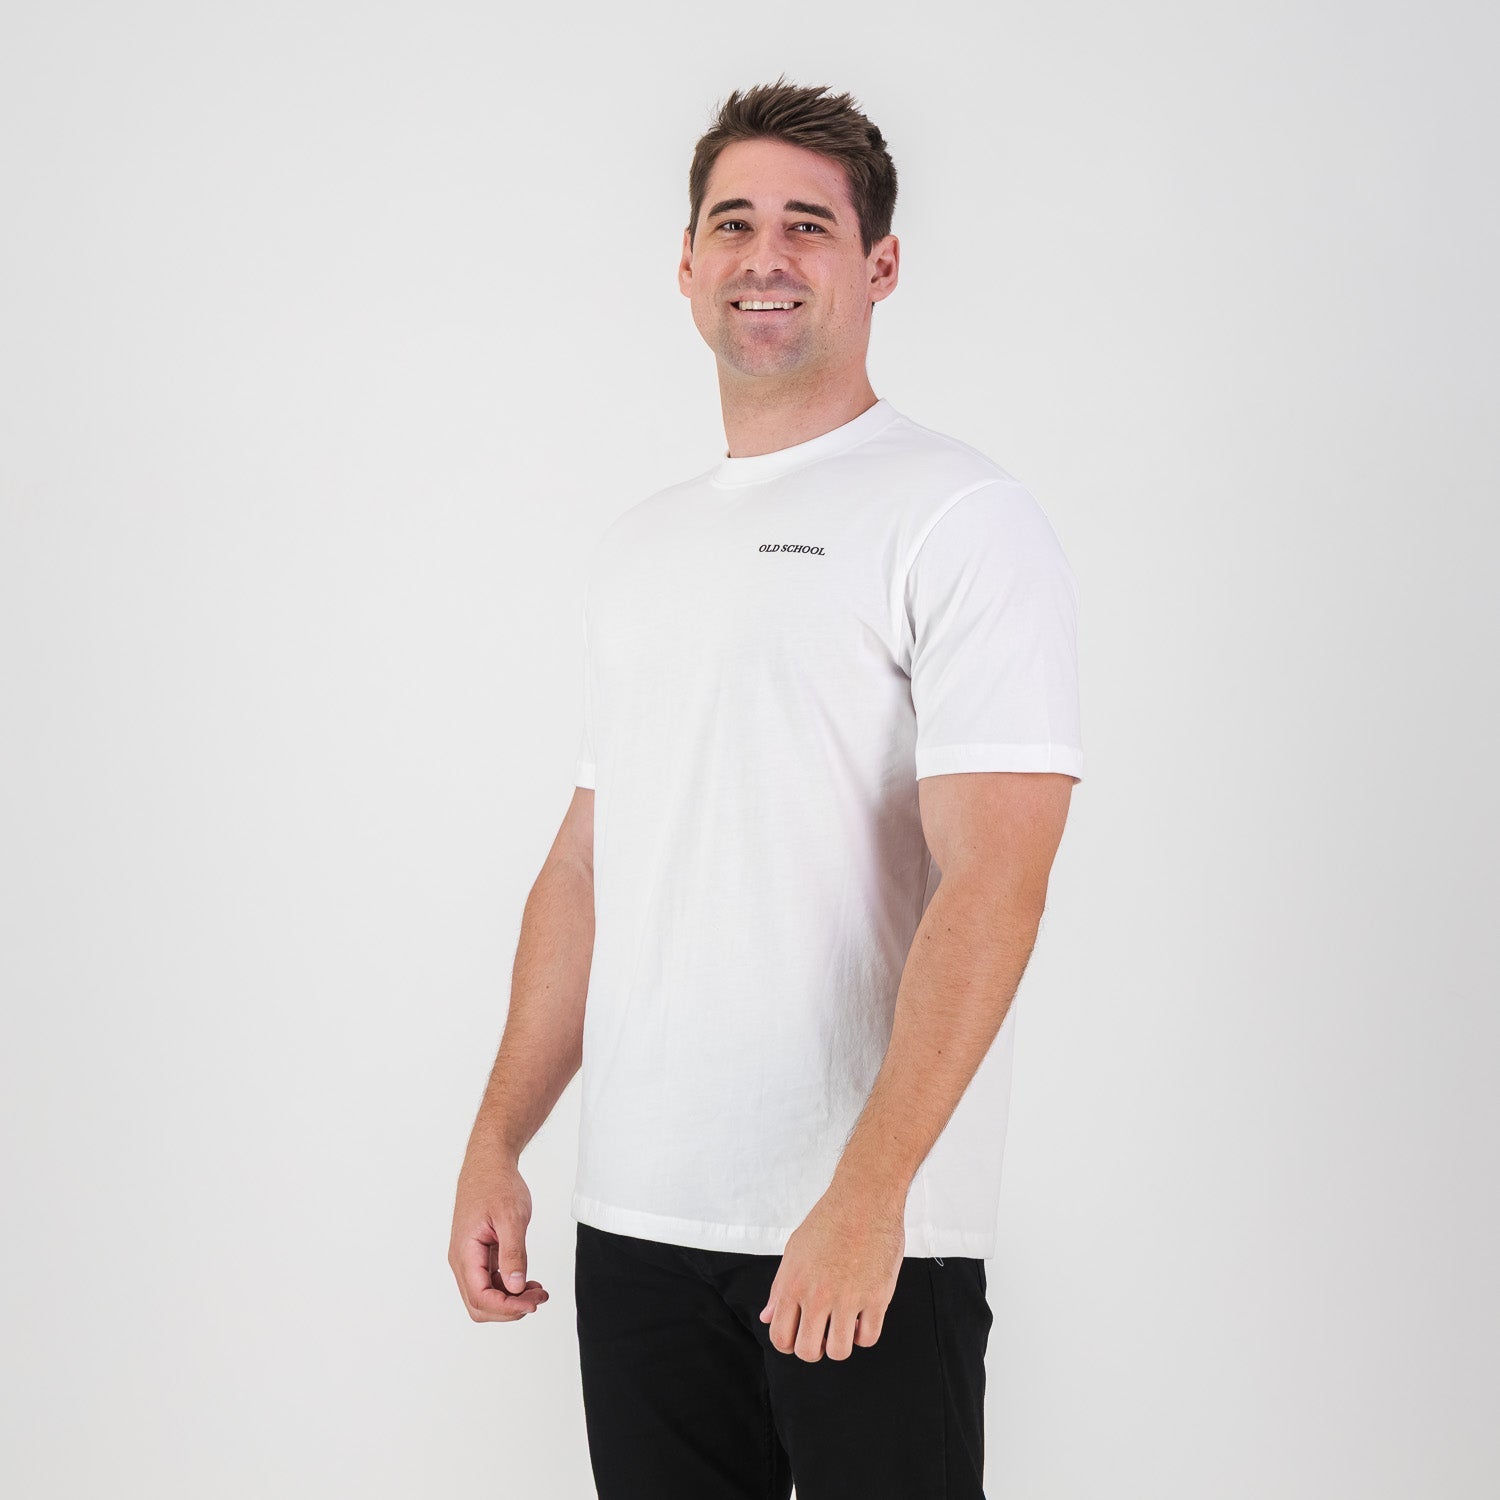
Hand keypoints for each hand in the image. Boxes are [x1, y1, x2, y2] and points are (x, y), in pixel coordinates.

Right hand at [448, 1152, 550, 1322]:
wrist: (488, 1164)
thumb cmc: (496, 1184)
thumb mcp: (511, 1217)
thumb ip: (513, 1253)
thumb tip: (515, 1286)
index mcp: (465, 1253)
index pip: (480, 1297)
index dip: (506, 1308)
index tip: (532, 1303)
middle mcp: (462, 1261)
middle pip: (479, 1305)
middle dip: (510, 1309)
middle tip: (539, 1299)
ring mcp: (469, 1259)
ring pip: (485, 1296)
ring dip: (511, 1300)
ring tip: (538, 1292)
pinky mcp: (479, 1255)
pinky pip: (490, 1282)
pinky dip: (509, 1288)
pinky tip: (528, 1283)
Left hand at [759, 1187, 905, 1361]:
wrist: (864, 1199)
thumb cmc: (829, 1219)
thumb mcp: (794, 1250)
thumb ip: (779, 1287)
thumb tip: (767, 1316)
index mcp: (793, 1285)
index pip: (780, 1338)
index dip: (789, 1345)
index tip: (800, 1337)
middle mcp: (817, 1296)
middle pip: (808, 1351)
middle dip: (815, 1349)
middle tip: (823, 1334)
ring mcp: (848, 1299)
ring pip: (839, 1351)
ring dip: (841, 1343)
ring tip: (844, 1325)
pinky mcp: (876, 1297)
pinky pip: (868, 1338)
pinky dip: (864, 1334)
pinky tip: (862, 1317)